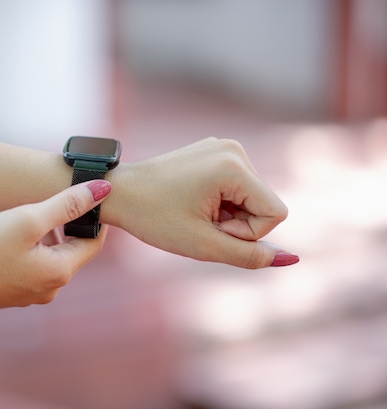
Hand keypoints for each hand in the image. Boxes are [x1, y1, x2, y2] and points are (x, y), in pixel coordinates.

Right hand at [0, 180, 111, 311]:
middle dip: (72, 223)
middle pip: (74, 249)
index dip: (95, 216)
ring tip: (34, 211)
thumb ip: (67, 205)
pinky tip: (15, 233)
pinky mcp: (12, 291)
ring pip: (53, 257)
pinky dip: (34, 246)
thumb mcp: (28, 219)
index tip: (88, 194)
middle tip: (59, 196)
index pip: (94, 242)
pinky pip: (35, 265)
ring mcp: (31, 293)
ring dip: (51, 234)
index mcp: (61, 272)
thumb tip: (103, 190)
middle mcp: (51, 288)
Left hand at [107, 138, 297, 268]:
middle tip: (198, 222)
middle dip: (237, 224)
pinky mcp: (214, 152)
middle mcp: (234, 149)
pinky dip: (220, 203)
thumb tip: (292, 259)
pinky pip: (236, 187)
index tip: (211, 230)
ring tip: (194, 213)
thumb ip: (249, 255)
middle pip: (264, 204)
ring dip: (228, 215)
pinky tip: (193, 202)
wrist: (119, 193)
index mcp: (234, 166)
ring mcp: (223, 147)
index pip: (275, 213)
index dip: (248, 234)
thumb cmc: (154, 218)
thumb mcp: (204, 245)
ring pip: (251, 198)